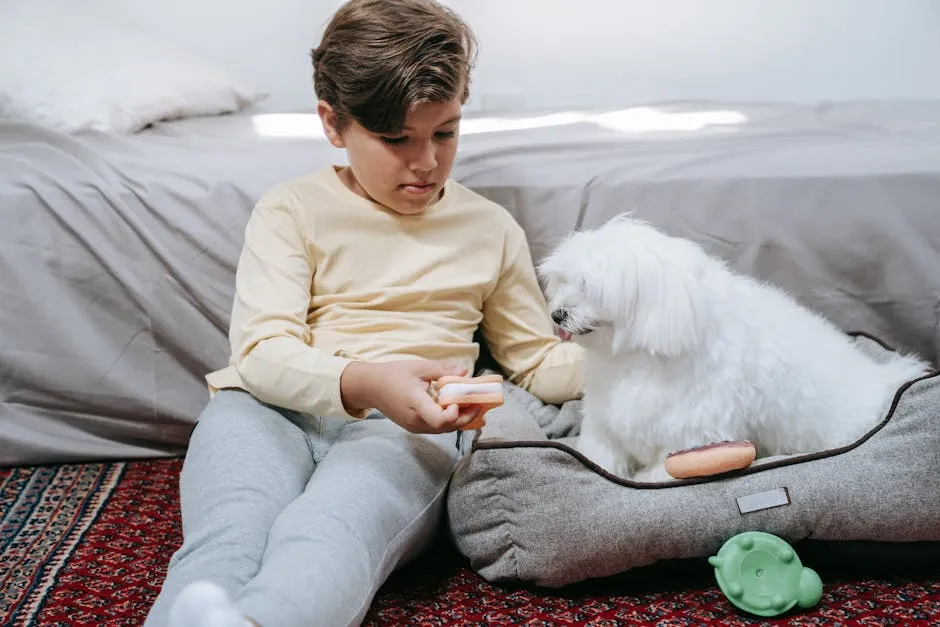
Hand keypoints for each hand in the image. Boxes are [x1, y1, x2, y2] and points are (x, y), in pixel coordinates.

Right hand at [340, 360, 479, 433]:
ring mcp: (414, 426)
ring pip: (443, 430)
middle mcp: (415, 420)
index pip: (439, 420)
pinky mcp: (414, 427)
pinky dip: (449, 420)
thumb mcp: (419, 367)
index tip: (459, 399)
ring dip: (459, 420)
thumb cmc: (394, 374)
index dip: (454, 414)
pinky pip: (436, 428)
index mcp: (415, 403)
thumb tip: (465, 373)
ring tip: (471, 404)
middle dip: (465, 417)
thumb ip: (442, 370)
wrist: (371, 387)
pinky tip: (456, 408)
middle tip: (478, 403)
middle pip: (446, 427)